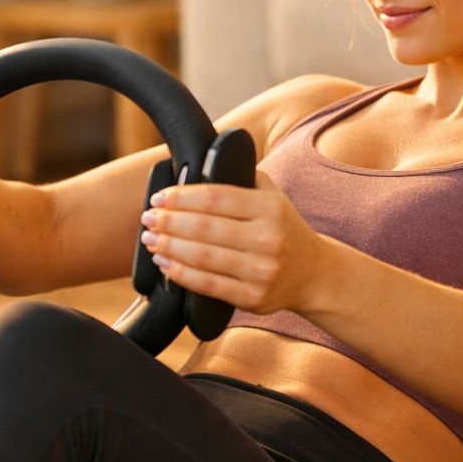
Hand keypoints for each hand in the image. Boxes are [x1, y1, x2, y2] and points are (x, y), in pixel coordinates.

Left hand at [137, 171, 322, 314]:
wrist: (314, 273)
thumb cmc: (283, 228)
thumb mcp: (273, 196)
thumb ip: (243, 177)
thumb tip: (199, 164)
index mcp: (270, 208)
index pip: (216, 198)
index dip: (182, 197)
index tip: (160, 197)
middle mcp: (267, 239)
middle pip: (204, 228)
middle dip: (168, 222)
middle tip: (148, 218)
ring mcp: (261, 270)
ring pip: (202, 257)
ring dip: (168, 247)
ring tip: (150, 239)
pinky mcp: (252, 297)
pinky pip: (208, 285)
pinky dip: (181, 274)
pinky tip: (165, 264)